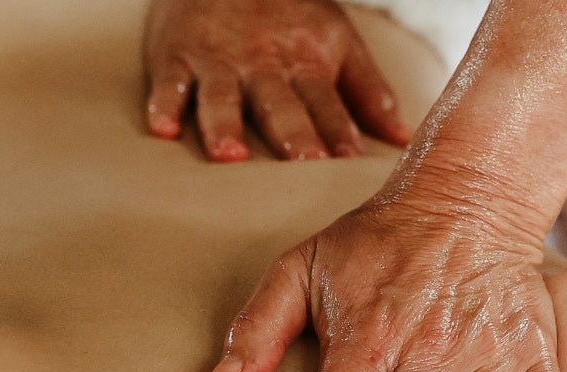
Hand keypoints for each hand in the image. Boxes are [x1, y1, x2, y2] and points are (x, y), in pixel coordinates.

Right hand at [143, 0, 411, 160]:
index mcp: (305, 65)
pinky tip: (161, 130)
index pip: (326, 102)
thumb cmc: (289, 14)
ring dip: (225, 124)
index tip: (349, 159)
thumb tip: (404, 139)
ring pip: (222, 95)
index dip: (338, 128)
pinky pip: (169, 82)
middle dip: (292, 131)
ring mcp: (218, 62)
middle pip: (279, 102)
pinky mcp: (176, 56)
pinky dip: (163, 104)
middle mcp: (263, 66)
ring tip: (230, 155)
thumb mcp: (337, 41)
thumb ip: (369, 92)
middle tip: (303, 161)